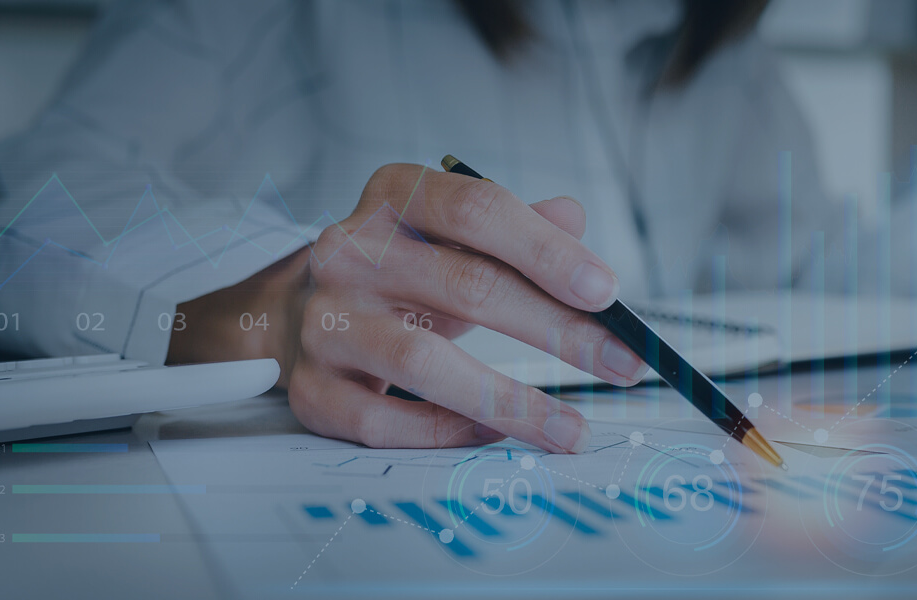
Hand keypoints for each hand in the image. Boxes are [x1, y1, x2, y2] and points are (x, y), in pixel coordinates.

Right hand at [171, 164, 645, 451]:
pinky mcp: (313, 389)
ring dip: (512, 401)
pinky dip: (449, 431)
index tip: (606, 292)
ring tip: (570, 427)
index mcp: (394, 197)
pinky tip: (496, 434)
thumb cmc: (399, 271)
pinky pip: (388, 422)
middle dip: (558, 330)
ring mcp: (325, 323)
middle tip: (623, 363)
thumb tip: (573, 216)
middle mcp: (350, 252)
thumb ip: (515, 226)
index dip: (546, 250)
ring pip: (424, 363)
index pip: (476, 212)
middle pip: (467, 287)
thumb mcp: (453, 236)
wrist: (294, 312)